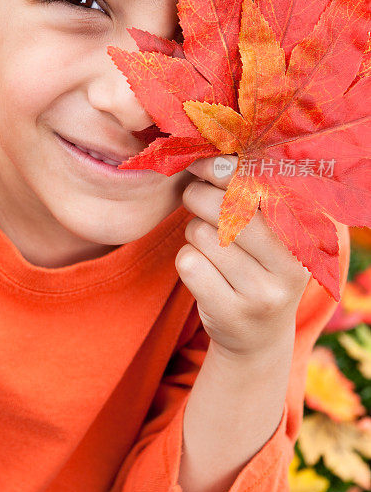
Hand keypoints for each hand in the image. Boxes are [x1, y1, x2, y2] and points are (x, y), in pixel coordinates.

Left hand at [176, 155, 310, 357]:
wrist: (258, 336)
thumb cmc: (257, 266)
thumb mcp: (269, 233)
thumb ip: (250, 196)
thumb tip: (211, 155)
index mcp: (304, 235)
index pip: (260, 187)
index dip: (225, 169)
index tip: (204, 163)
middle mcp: (290, 265)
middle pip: (226, 208)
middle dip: (199, 195)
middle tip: (195, 198)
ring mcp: (263, 293)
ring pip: (202, 234)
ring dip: (194, 233)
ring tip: (210, 245)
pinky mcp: (232, 312)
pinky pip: (188, 262)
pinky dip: (186, 259)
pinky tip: (202, 269)